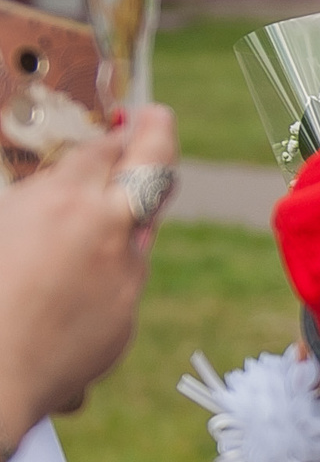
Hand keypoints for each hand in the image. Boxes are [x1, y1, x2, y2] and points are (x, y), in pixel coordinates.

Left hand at [0, 106, 177, 454]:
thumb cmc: (60, 346)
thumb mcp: (122, 301)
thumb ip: (133, 250)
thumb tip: (139, 220)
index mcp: (106, 218)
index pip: (144, 158)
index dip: (156, 134)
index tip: (158, 114)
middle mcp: (59, 199)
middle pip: (95, 154)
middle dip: (117, 149)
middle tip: (131, 149)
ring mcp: (19, 208)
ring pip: (58, 181)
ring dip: (79, 190)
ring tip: (88, 229)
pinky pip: (30, 207)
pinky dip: (47, 219)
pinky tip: (48, 259)